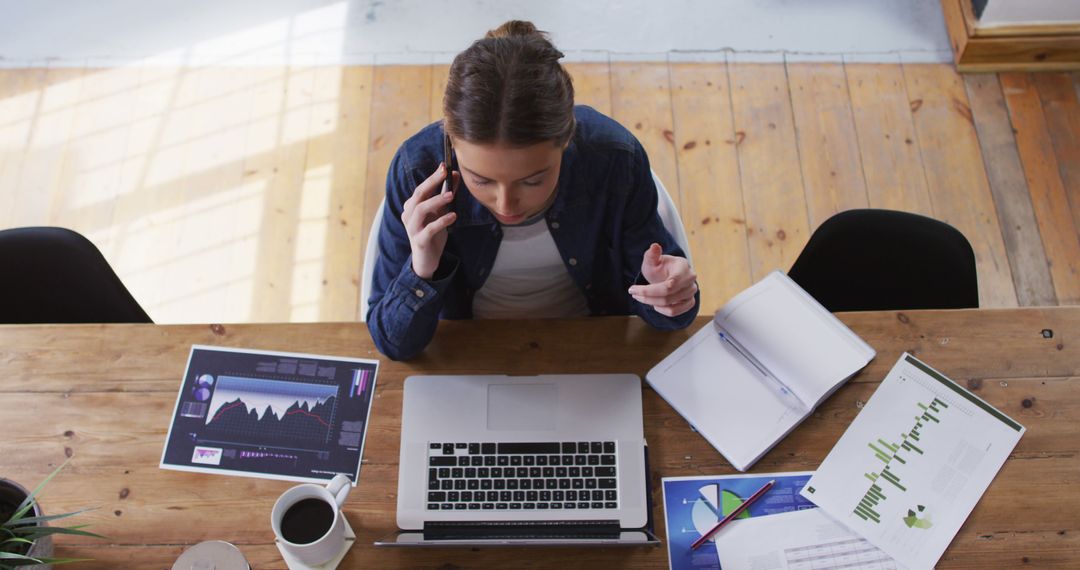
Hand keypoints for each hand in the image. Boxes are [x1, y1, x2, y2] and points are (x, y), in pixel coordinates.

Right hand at [401, 163, 458, 279]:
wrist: (426, 260)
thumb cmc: (432, 233)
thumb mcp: (441, 212)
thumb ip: (446, 194)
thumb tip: (455, 175)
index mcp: (412, 207)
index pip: (422, 188)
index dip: (433, 177)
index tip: (444, 166)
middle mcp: (409, 215)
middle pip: (418, 195)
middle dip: (432, 182)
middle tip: (446, 173)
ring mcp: (412, 228)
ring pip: (420, 210)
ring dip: (436, 200)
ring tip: (451, 195)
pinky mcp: (420, 241)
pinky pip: (429, 229)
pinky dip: (441, 221)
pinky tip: (453, 216)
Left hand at [628, 243, 697, 316]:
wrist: (669, 274)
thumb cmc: (661, 267)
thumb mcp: (652, 260)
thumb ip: (652, 254)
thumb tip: (654, 246)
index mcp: (683, 267)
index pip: (669, 285)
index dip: (649, 290)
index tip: (632, 289)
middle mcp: (691, 281)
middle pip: (667, 296)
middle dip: (647, 297)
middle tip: (633, 293)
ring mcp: (691, 293)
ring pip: (670, 306)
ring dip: (652, 303)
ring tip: (642, 297)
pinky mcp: (690, 303)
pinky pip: (674, 312)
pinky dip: (661, 310)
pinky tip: (653, 303)